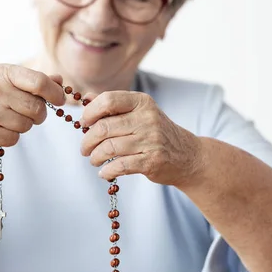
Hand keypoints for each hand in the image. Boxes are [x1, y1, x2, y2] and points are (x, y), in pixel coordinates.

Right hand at [0, 64, 65, 151]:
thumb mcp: (3, 82)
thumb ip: (33, 81)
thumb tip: (60, 82)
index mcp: (1, 72)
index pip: (39, 82)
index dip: (55, 93)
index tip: (60, 99)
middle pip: (37, 107)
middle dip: (38, 114)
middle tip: (26, 113)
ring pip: (27, 125)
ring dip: (22, 126)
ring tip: (5, 120)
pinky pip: (14, 139)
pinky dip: (10, 137)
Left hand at [79, 91, 203, 184]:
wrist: (186, 155)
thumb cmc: (155, 133)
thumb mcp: (139, 112)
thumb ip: (113, 105)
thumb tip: (85, 98)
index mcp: (141, 102)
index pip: (108, 100)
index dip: (90, 113)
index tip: (84, 123)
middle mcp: (147, 118)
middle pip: (103, 127)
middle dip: (87, 141)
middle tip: (85, 149)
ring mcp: (151, 140)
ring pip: (108, 148)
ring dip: (95, 157)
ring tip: (94, 160)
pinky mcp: (152, 161)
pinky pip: (120, 166)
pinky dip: (107, 171)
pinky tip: (105, 172)